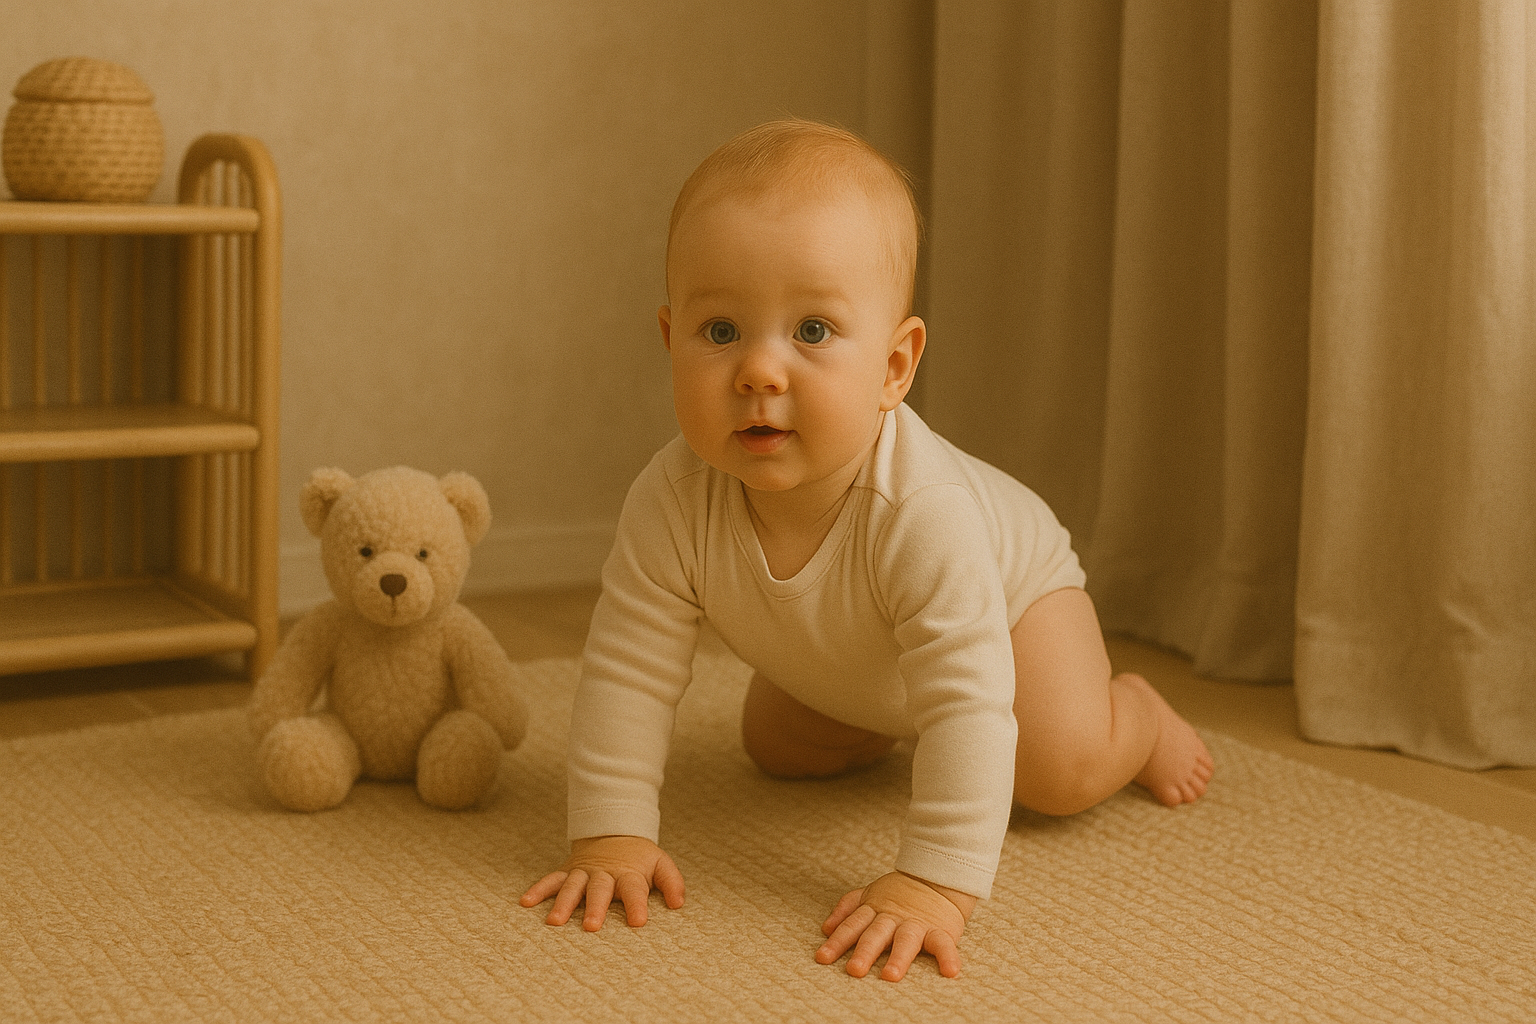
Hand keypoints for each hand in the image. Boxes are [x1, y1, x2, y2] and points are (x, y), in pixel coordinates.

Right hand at [519, 835, 684, 930]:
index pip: (634, 890)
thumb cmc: (639, 857)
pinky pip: (551, 880)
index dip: (636, 905)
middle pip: (600, 890)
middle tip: (592, 927)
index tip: (638, 921)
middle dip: (596, 908)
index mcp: (628, 873)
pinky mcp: (568, 871)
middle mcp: (604, 874)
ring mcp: (584, 872)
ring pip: (573, 887)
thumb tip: (679, 903)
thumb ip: (672, 882)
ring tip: (555, 922)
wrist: (614, 832)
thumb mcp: (661, 863)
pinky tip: (525, 902)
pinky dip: (539, 889)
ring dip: (564, 903)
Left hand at [816, 871, 976, 980]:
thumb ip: (847, 908)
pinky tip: (950, 971)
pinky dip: (947, 957)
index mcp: (874, 909)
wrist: (937, 877)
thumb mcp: (869, 894)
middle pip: (876, 934)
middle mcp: (893, 917)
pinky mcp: (939, 930)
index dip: (838, 941)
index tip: (823, 957)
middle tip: (854, 970)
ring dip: (898, 957)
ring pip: (905, 940)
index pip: (853, 926)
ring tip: (890, 975)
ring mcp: (916, 923)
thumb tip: (826, 928)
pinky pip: (943, 944)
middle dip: (865, 951)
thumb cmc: (899, 892)